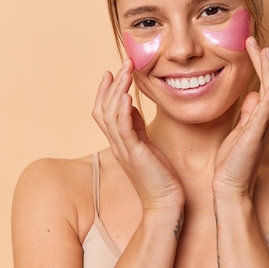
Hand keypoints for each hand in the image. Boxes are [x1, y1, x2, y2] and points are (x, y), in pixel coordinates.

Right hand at [92, 59, 184, 210]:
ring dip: (118, 90)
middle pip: (103, 109)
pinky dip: (123, 112)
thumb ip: (137, 126)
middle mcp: (116, 144)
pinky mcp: (135, 155)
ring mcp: (123, 149)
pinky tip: (127, 96)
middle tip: (123, 63)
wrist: (165, 203)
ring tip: (125, 71)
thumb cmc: (160, 176)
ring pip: (111, 114)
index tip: (110, 71)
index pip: (103, 111)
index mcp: (119, 141)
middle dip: (112, 84)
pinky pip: (124, 130)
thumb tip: (133, 105)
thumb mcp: (146, 145)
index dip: (104, 91)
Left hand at [213, 38, 268, 198]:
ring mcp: (264, 126)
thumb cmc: (233, 159)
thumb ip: (248, 112)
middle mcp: (268, 118)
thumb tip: (252, 94)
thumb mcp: (240, 129)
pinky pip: (267, 114)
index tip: (259, 45)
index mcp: (263, 116)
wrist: (230, 185)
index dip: (266, 64)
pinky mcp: (256, 136)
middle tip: (267, 41)